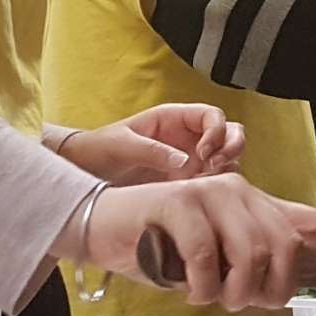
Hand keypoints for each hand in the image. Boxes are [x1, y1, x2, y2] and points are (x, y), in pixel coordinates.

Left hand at [57, 104, 245, 185]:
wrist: (82, 176)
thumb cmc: (98, 150)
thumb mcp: (121, 145)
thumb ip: (151, 150)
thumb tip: (184, 160)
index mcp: (173, 119)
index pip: (211, 116)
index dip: (216, 131)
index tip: (204, 152)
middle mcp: (187, 138)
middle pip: (229, 133)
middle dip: (232, 147)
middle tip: (217, 167)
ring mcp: (189, 161)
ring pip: (227, 159)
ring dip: (227, 170)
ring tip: (207, 185)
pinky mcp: (186, 184)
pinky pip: (213, 183)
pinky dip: (216, 189)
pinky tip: (201, 199)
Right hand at [82, 174, 315, 310]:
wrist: (100, 226)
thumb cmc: (158, 248)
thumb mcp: (215, 261)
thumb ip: (248, 267)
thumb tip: (280, 293)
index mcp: (253, 205)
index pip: (312, 221)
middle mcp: (238, 191)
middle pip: (284, 247)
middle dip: (271, 289)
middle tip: (240, 303)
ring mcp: (209, 193)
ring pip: (250, 252)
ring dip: (234, 291)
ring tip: (211, 297)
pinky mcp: (178, 201)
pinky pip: (207, 254)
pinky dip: (201, 286)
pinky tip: (188, 291)